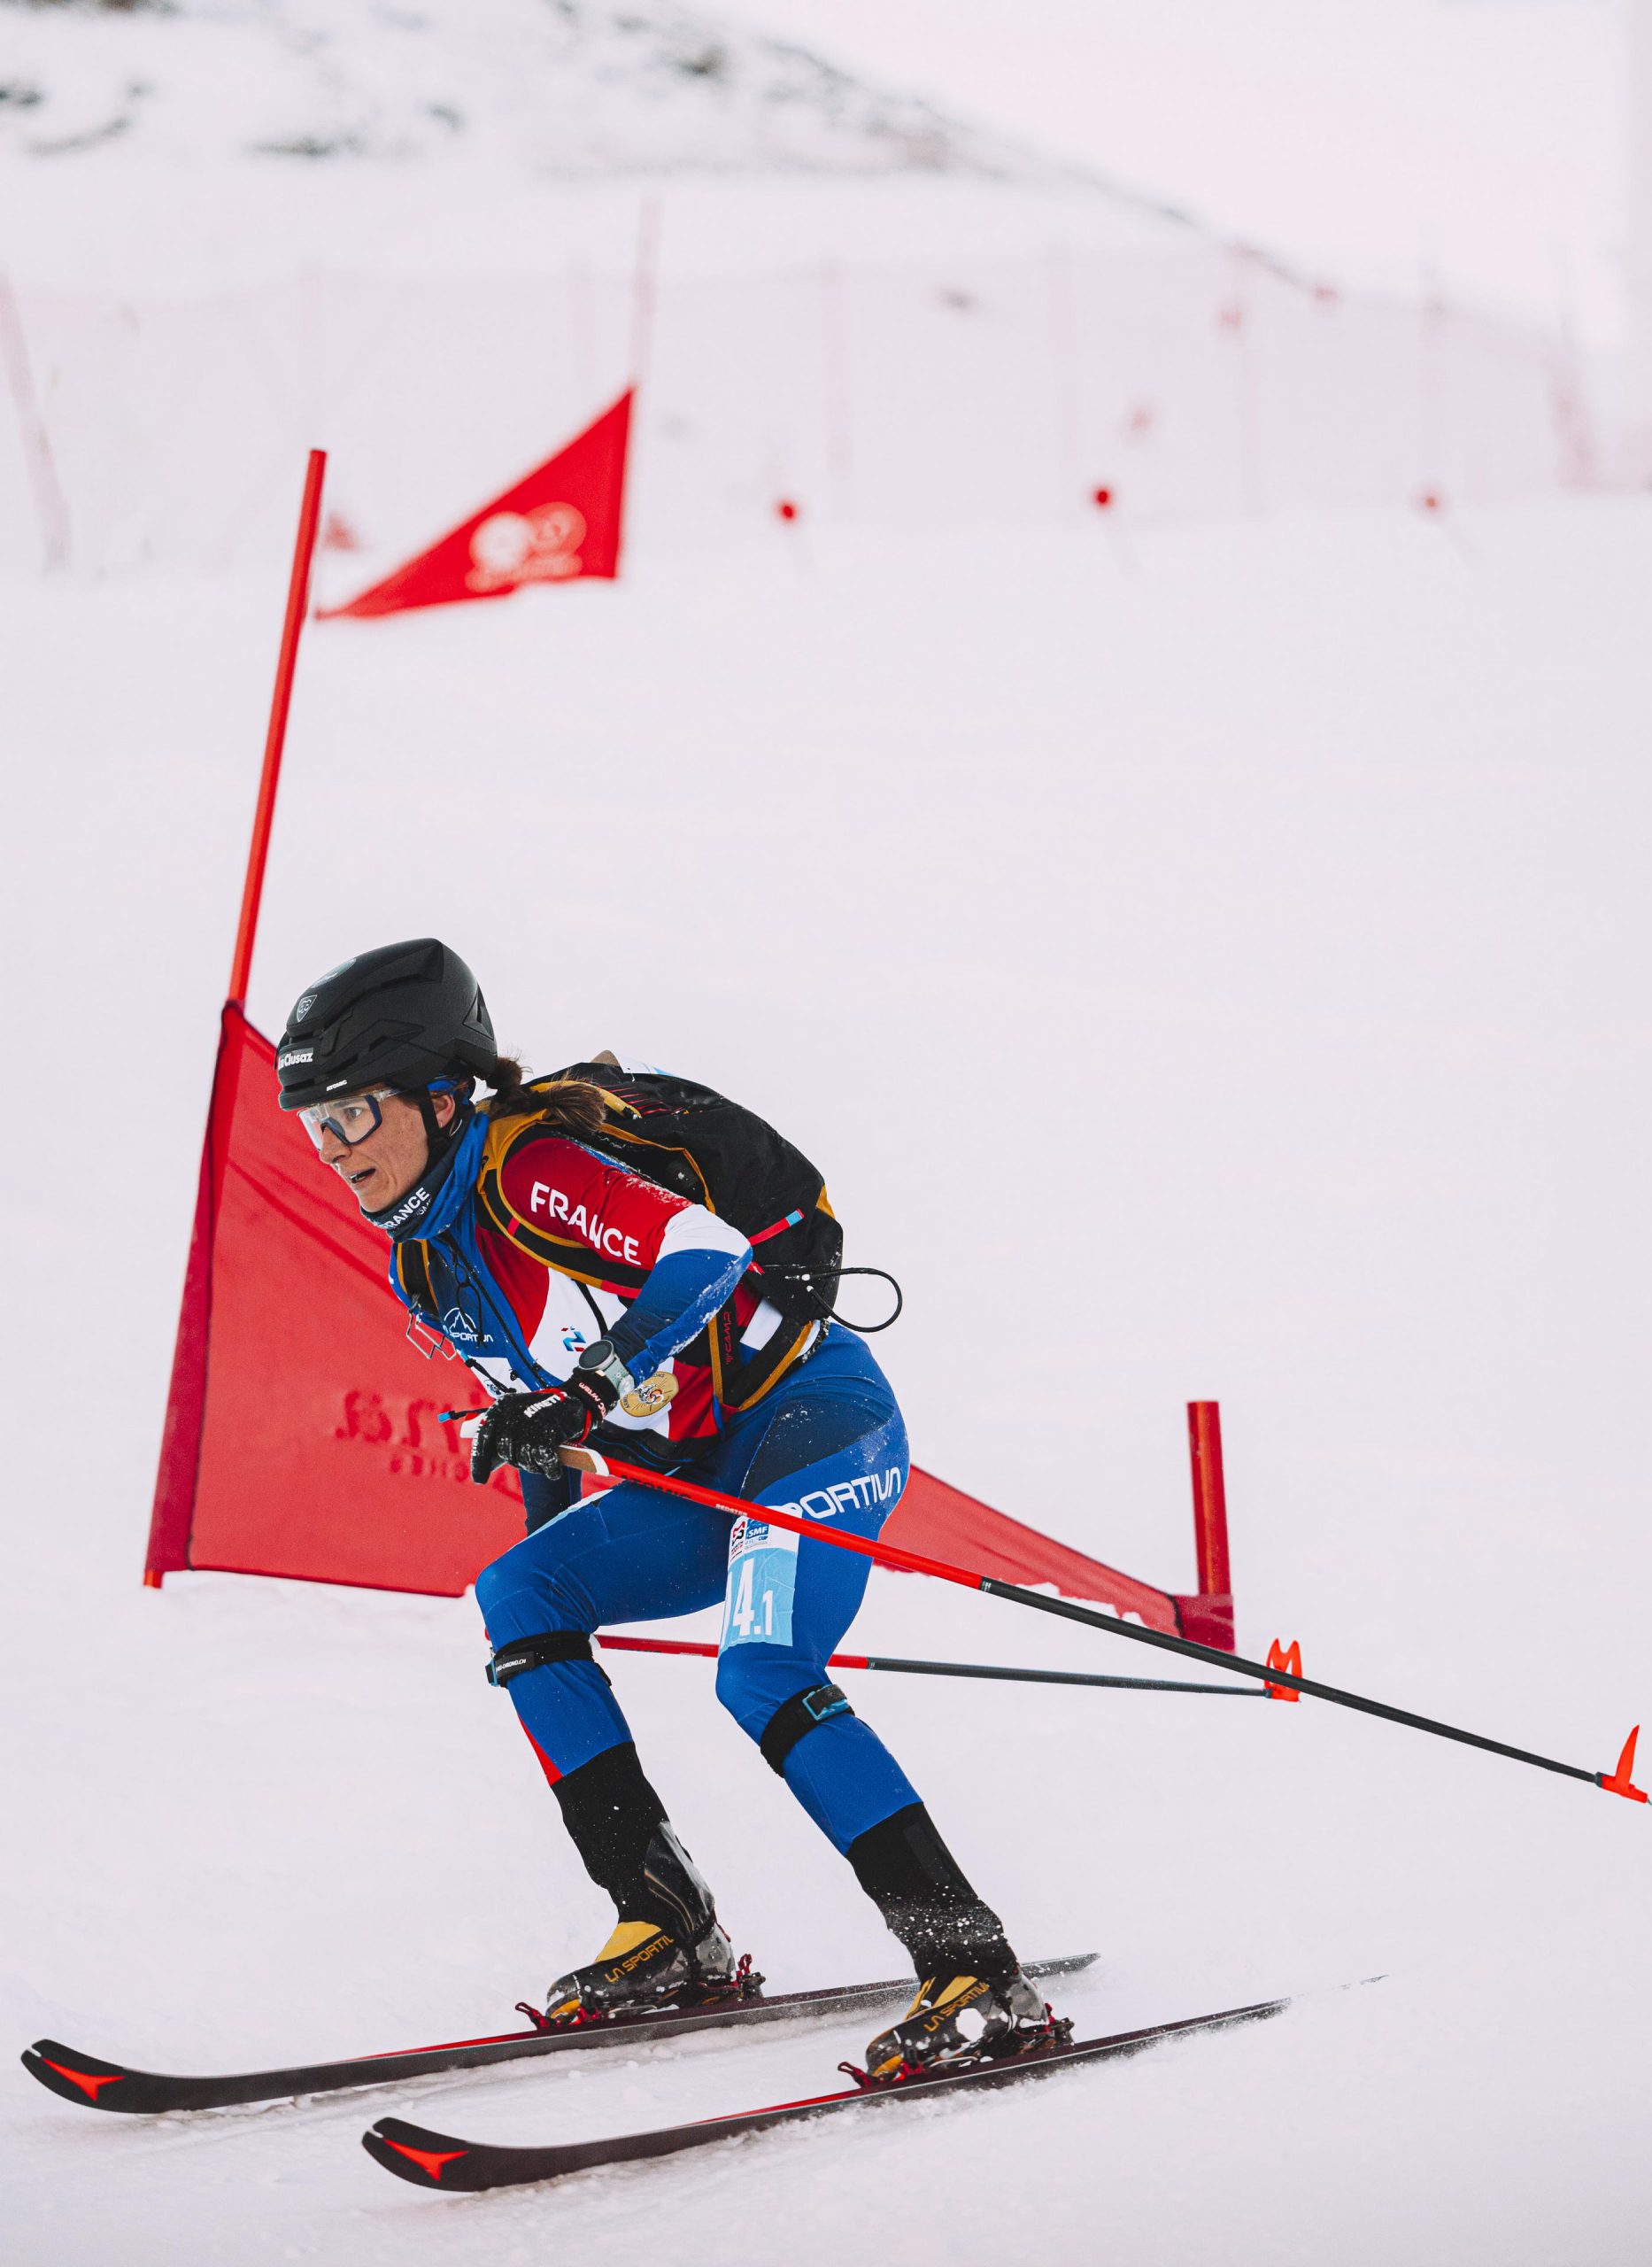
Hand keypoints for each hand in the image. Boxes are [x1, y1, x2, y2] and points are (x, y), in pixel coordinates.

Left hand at [469, 1375, 616, 1484]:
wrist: (575, 1400)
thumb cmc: (544, 1415)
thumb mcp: (518, 1418)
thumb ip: (503, 1437)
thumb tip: (486, 1467)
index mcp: (501, 1407)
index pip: (483, 1436)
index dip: (479, 1461)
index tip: (479, 1480)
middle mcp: (510, 1414)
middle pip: (505, 1452)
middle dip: (518, 1460)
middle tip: (533, 1455)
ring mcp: (527, 1424)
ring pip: (523, 1460)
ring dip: (536, 1465)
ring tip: (546, 1455)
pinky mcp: (545, 1434)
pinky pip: (543, 1461)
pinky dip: (551, 1468)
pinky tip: (554, 1469)